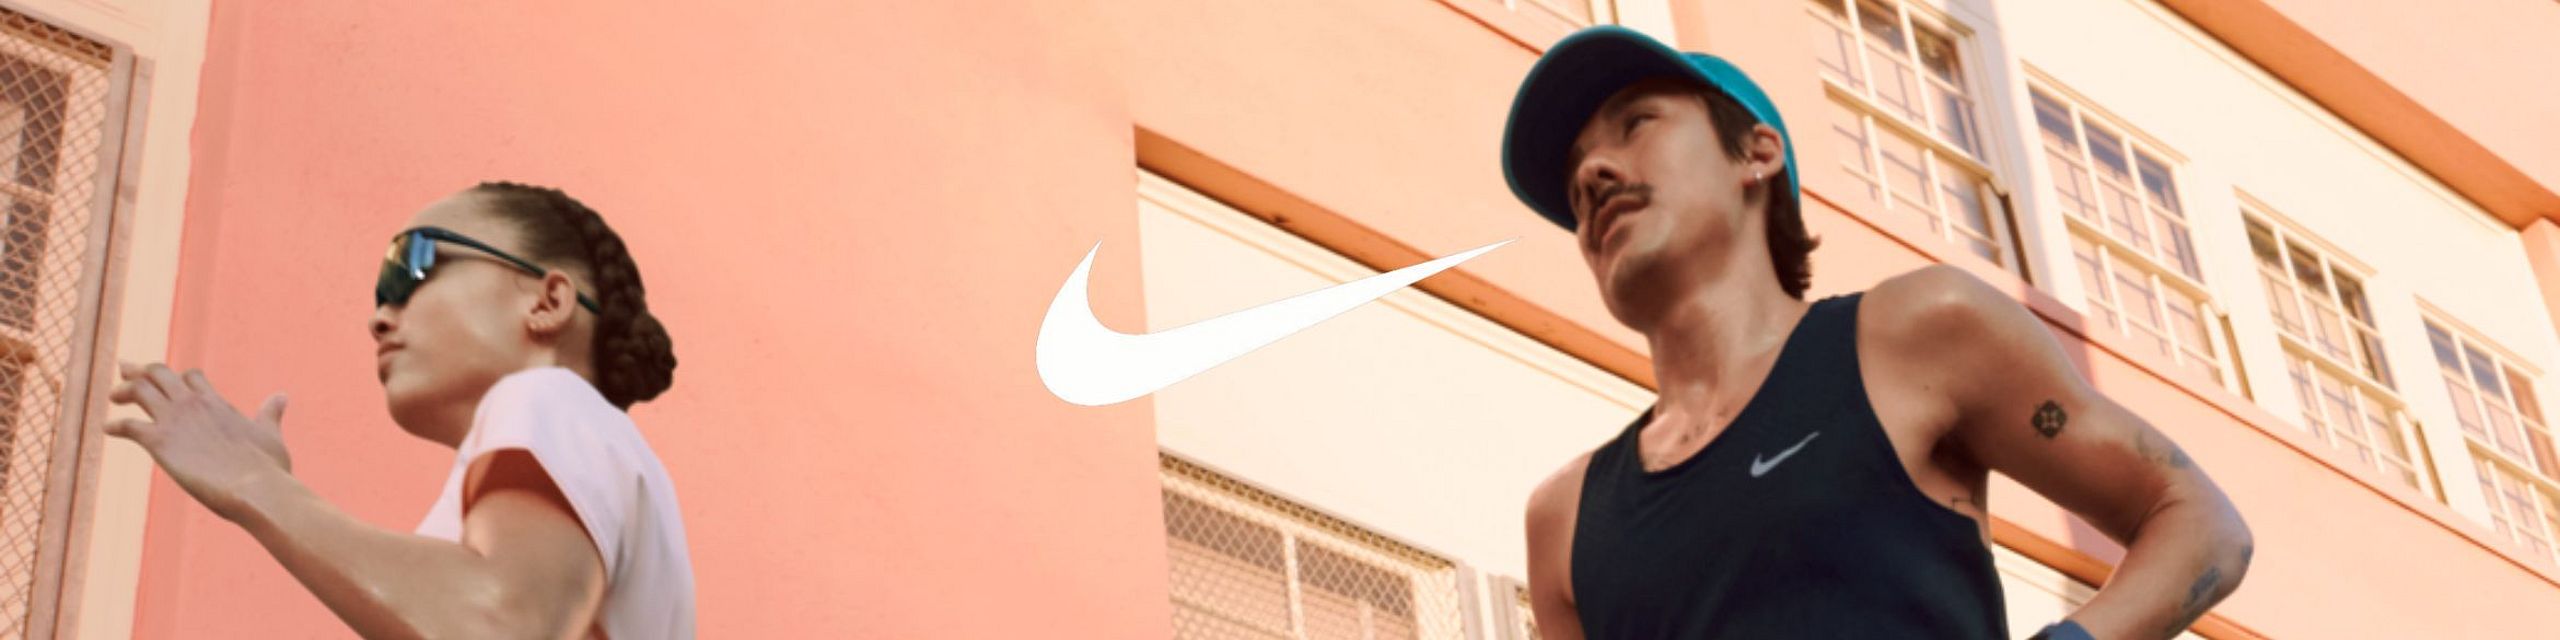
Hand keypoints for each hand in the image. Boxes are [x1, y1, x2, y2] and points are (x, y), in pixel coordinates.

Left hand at [106, 362, 292, 521]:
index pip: (191, 377)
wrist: (255, 488)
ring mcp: (174, 420)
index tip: (167, 382)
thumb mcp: (270, 435)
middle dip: (140, 371)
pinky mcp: (159, 442)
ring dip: (123, 391)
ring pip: (138, 390)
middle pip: (158, 373)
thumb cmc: (268, 468)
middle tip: (125, 372)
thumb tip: (281, 396)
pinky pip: (127, 425)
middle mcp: (192, 404)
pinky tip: (109, 429)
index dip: (178, 378)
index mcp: (216, 402)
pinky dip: (115, 425)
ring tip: (114, 397)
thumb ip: (270, 414)